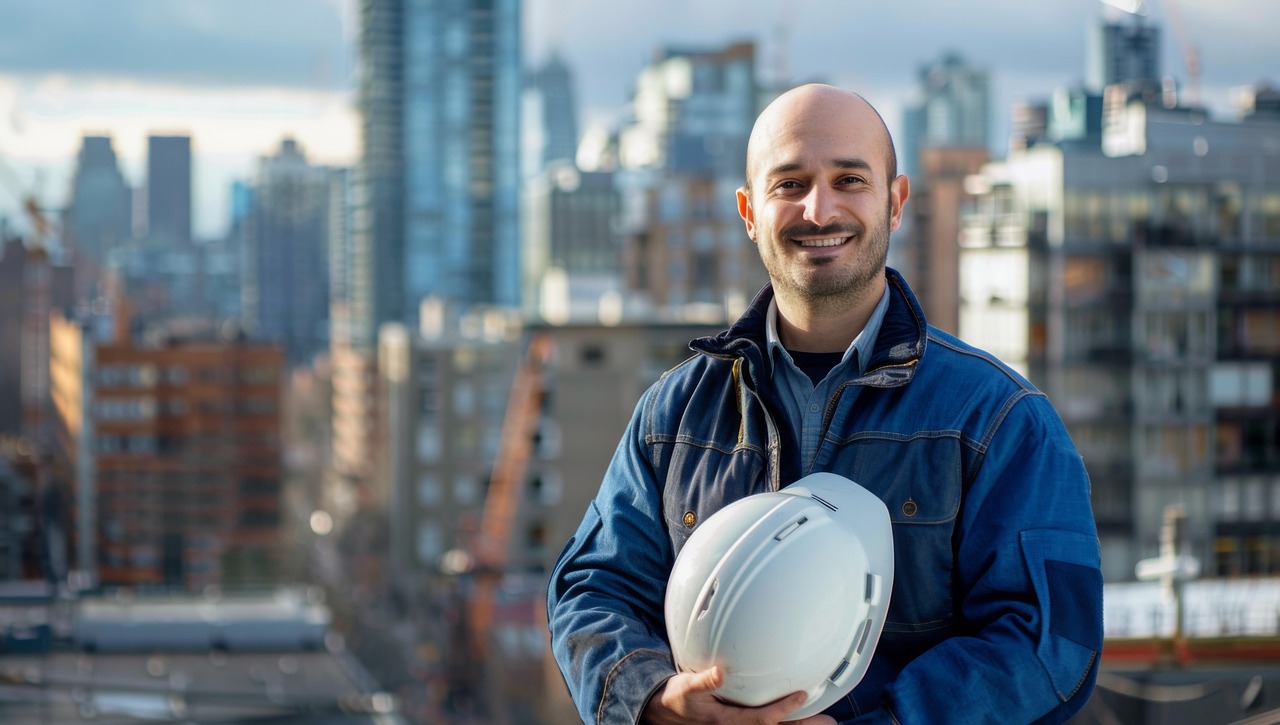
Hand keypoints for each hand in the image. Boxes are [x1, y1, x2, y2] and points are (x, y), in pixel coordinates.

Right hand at [640, 666, 830, 724]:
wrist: (665, 714)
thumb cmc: (677, 699)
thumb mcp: (685, 687)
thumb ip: (703, 681)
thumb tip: (720, 672)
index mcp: (726, 721)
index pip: (759, 720)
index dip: (781, 711)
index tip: (802, 697)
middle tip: (831, 723)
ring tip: (826, 722)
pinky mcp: (741, 722)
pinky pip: (767, 724)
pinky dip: (786, 720)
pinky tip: (801, 716)